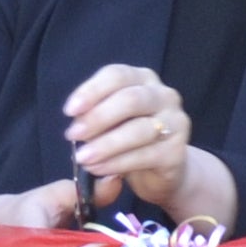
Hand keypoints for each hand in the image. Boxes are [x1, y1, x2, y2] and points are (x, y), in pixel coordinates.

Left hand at [60, 64, 195, 211]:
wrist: (162, 171)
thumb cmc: (129, 139)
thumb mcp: (109, 122)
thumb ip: (94, 115)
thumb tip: (77, 122)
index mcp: (143, 79)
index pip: (117, 75)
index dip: (92, 91)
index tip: (69, 110)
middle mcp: (163, 95)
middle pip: (130, 99)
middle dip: (98, 117)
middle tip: (73, 135)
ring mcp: (175, 122)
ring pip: (139, 130)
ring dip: (105, 145)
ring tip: (83, 158)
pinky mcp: (176, 152)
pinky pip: (145, 156)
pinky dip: (118, 163)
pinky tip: (99, 169)